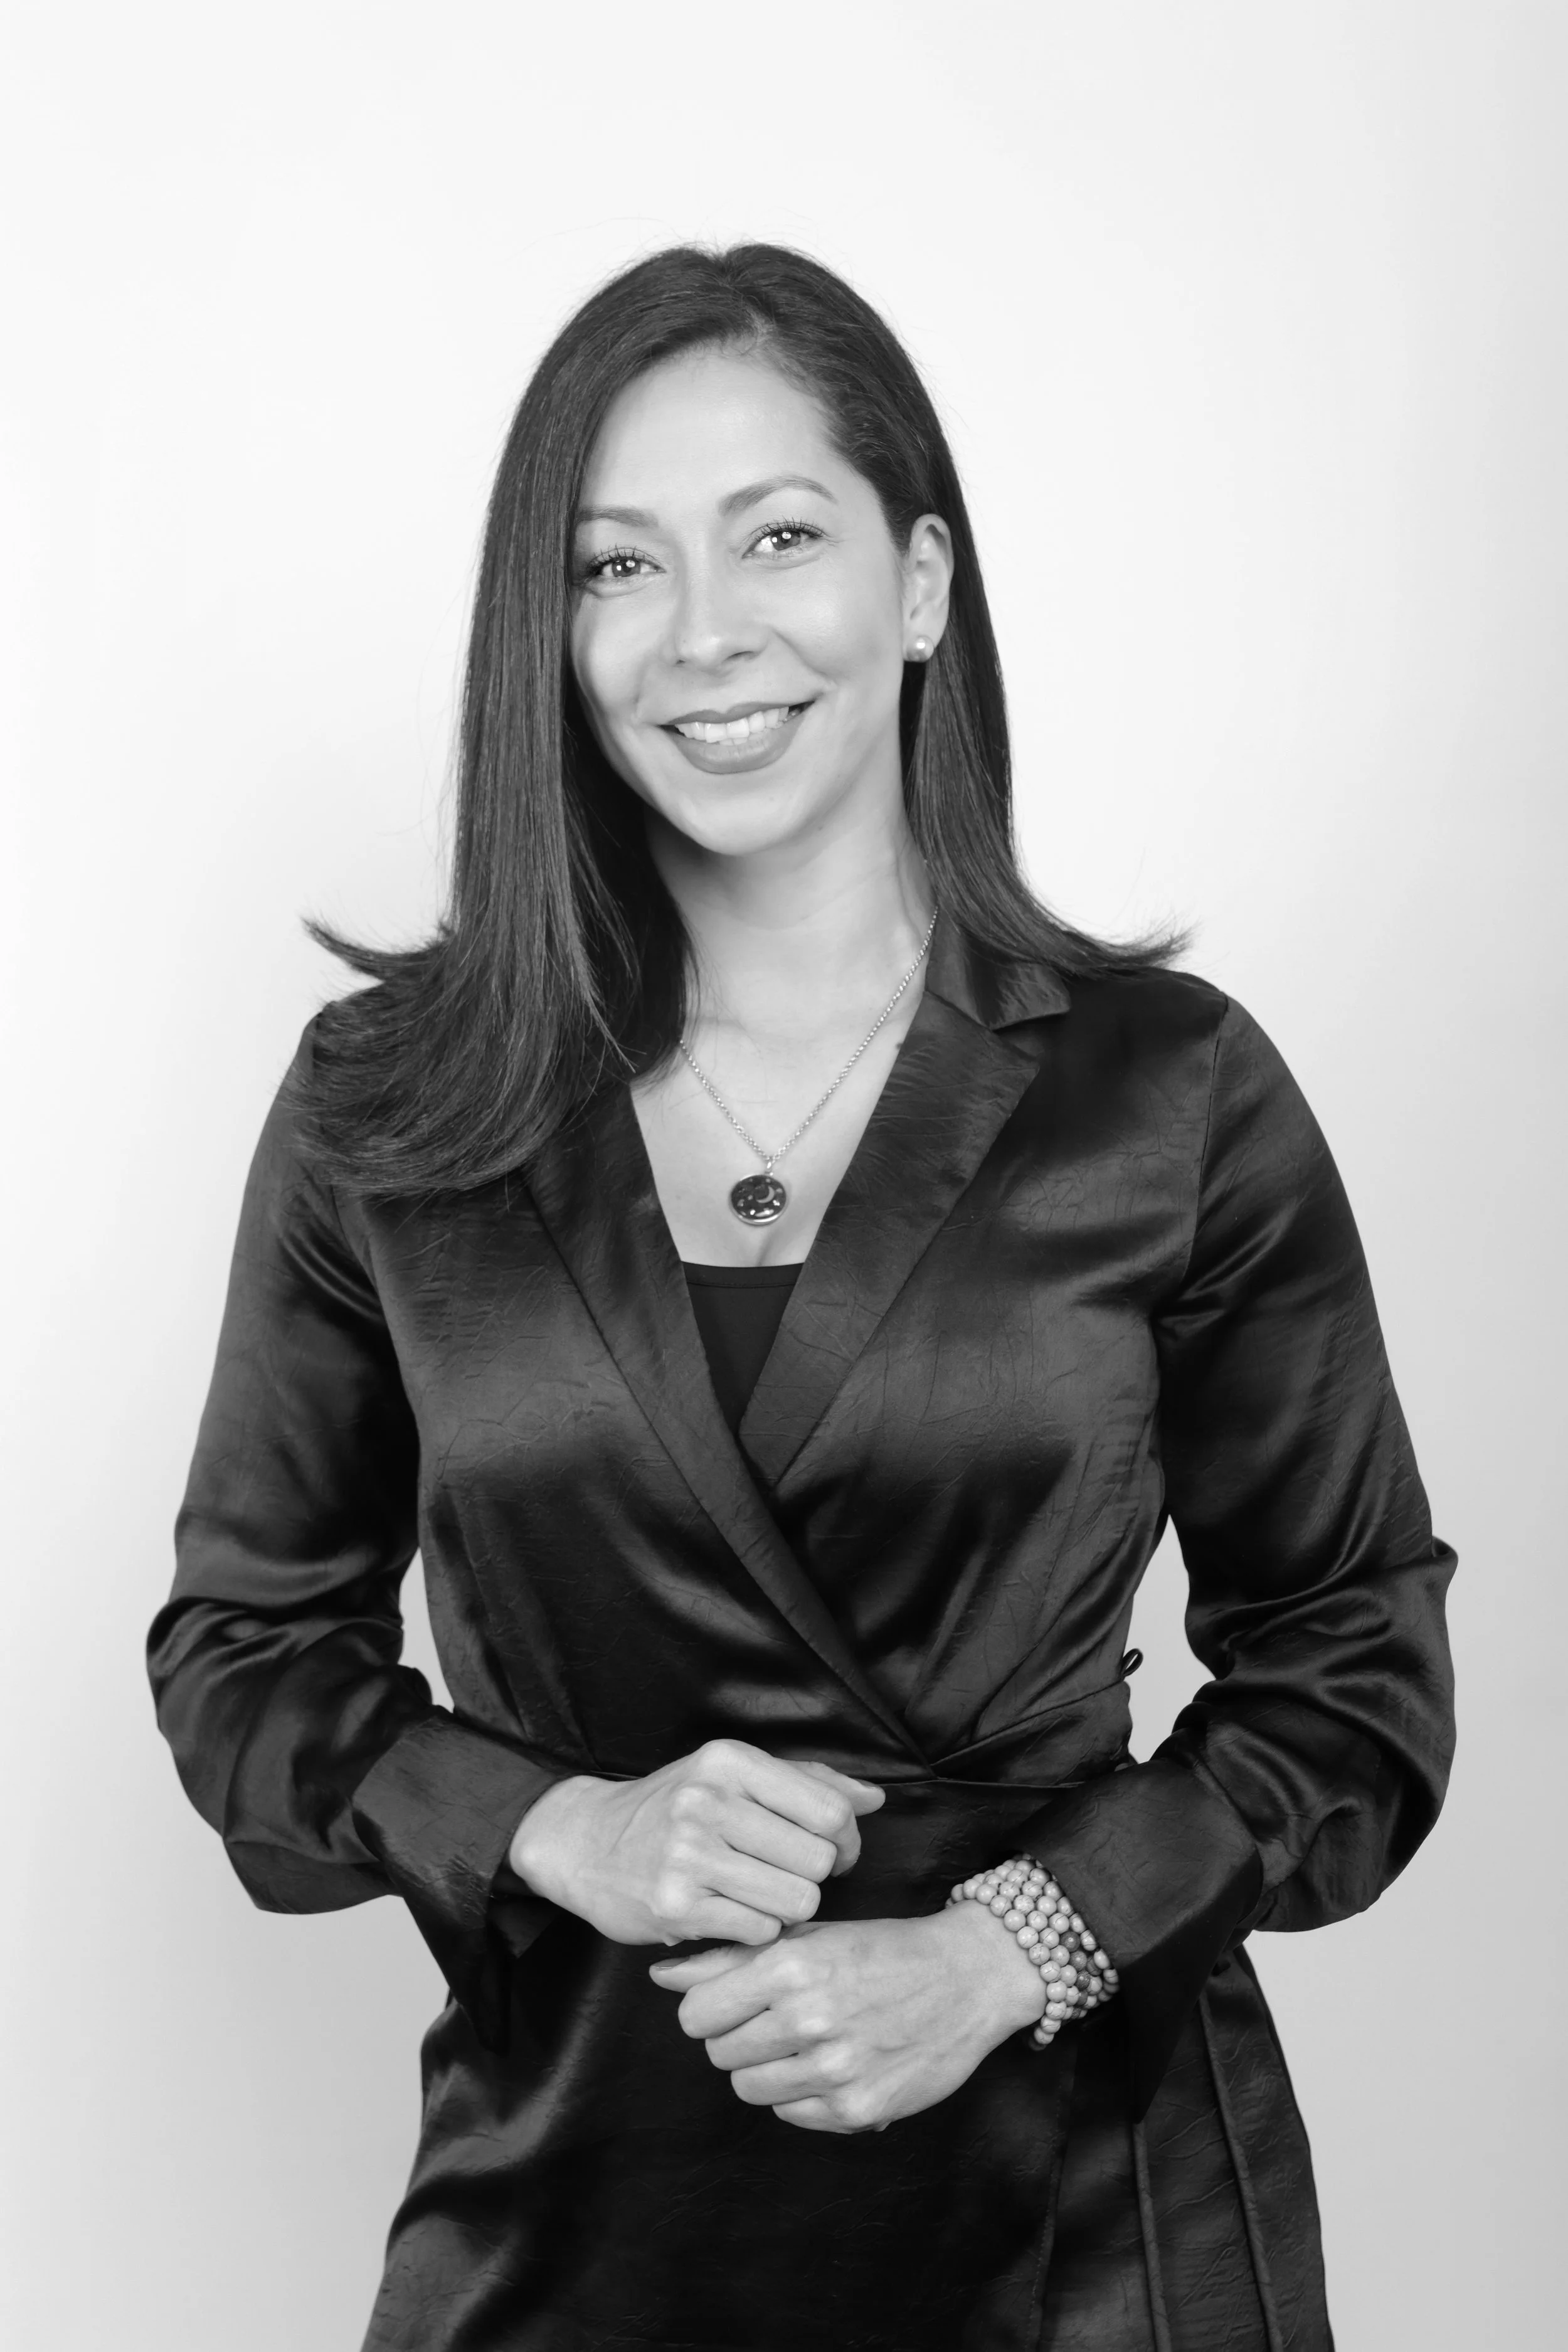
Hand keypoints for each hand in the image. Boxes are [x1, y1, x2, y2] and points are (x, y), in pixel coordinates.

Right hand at [507, 1740, 884, 1946]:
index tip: (830, 1851)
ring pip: (797, 1901)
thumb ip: (808, 1783)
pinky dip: (755, 1930)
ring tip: (756, 1894)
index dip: (845, 1840)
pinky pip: (760, 1931)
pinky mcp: (675, 1906)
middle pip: (819, 1861)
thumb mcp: (733, 1776)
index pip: (830, 1811)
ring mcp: (688, 1854)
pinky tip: (729, 1913)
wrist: (585, 1842)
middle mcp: (708, 1801)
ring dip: (786, 1907)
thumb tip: (874, 1800)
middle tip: (784, 1875)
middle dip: (813, 1876)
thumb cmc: (674, 1807)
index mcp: (730, 1761)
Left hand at [648, 1900, 1045, 2133]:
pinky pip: (790, 2114)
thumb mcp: (808, 1934)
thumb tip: (661, 1976)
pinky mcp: (857, 2111)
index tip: (735, 2001)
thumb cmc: (880, 1950)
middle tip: (775, 2019)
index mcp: (791, 1966)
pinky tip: (831, 2065)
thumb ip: (731, 1957)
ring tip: (804, 2041)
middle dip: (738, 2036)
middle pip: (719, 2054)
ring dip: (767, 2068)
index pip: (696, 2014)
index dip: (710, 2008)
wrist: (967, 1978)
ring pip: (749, 2088)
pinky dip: (801, 2095)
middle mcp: (809, 2019)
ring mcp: (834, 2070)